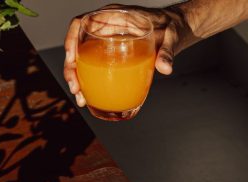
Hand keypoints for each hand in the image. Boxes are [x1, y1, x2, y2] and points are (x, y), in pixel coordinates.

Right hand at [63, 4, 186, 107]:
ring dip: (77, 78)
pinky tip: (89, 96)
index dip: (72, 39)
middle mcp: (107, 29)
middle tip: (76, 88)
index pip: (83, 22)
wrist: (175, 32)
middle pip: (78, 45)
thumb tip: (165, 68)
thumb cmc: (171, 28)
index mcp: (115, 17)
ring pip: (83, 59)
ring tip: (80, 98)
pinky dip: (89, 82)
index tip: (71, 58)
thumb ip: (167, 51)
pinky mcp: (112, 57)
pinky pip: (94, 67)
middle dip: (72, 68)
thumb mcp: (171, 37)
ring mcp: (108, 44)